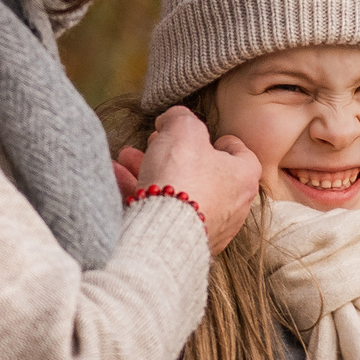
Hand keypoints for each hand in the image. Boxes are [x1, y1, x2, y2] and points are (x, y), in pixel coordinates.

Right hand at [128, 107, 260, 254]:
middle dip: (172, 153)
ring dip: (149, 171)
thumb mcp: (183, 129)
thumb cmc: (183, 177)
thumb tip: (173, 118)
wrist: (164, 230)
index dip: (222, 141)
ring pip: (177, 191)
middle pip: (202, 172)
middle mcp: (232, 205)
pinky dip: (140, 194)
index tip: (205, 136)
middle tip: (153, 142)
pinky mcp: (183, 241)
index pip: (241, 154)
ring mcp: (208, 226)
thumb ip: (181, 118)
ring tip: (126, 158)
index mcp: (243, 177)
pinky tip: (116, 178)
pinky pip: (162, 211)